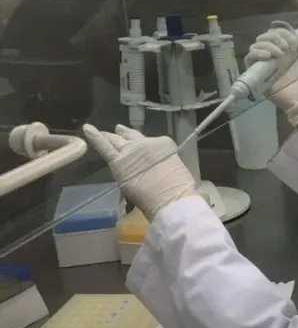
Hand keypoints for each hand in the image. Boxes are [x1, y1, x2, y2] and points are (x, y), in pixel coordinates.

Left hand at [83, 124, 197, 219]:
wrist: (171, 198)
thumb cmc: (180, 190)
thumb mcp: (176, 170)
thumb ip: (163, 165)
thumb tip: (158, 171)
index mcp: (164, 145)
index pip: (151, 142)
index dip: (145, 145)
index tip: (143, 148)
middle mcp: (146, 143)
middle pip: (132, 137)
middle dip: (125, 134)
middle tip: (119, 130)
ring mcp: (130, 151)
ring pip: (116, 141)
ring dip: (109, 136)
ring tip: (101, 132)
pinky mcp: (118, 162)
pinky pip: (104, 147)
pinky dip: (94, 137)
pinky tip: (86, 129)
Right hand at [245, 19, 297, 125]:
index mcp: (284, 49)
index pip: (275, 32)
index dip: (283, 33)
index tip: (293, 43)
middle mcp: (272, 55)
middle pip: (264, 37)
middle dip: (275, 38)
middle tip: (286, 49)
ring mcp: (264, 64)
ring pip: (255, 45)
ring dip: (267, 45)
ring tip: (278, 55)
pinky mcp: (256, 73)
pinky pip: (249, 58)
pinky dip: (257, 53)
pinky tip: (267, 57)